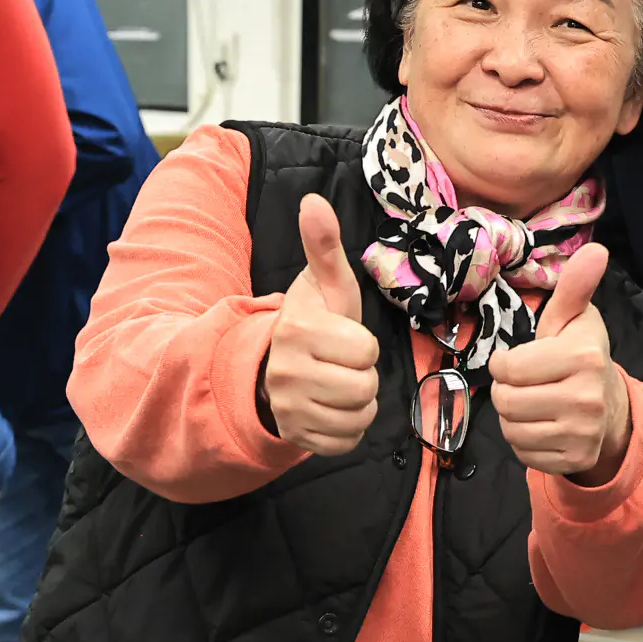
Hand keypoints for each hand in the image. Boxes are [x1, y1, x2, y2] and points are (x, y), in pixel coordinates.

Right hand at [260, 195, 381, 457]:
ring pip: (358, 416)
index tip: (345, 338)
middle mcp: (287, 372)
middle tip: (343, 363)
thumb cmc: (316, 321)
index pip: (367, 351)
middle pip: (365, 387)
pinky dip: (349, 428)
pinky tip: (333, 408)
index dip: (365, 345)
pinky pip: (346, 441)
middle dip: (363, 375)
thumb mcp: (325, 285)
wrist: (276, 364)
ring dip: (359, 403)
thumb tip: (313, 200)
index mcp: (298, 330)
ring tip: (340, 383)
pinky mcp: (296, 437)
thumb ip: (324, 246)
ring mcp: (289, 409)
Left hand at [488, 244, 630, 485]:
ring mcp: (582, 434)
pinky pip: (524, 455)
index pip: (508, 367)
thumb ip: (575, 288)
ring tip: (534, 404)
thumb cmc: (582, 357)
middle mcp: (585, 398)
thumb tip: (596, 249)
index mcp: (583, 357)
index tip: (523, 360)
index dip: (506, 363)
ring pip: (510, 430)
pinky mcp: (574, 460)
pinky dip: (525, 443)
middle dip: (508, 391)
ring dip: (514, 418)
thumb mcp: (575, 320)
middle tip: (528, 384)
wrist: (612, 411)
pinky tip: (543, 427)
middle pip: (506, 401)